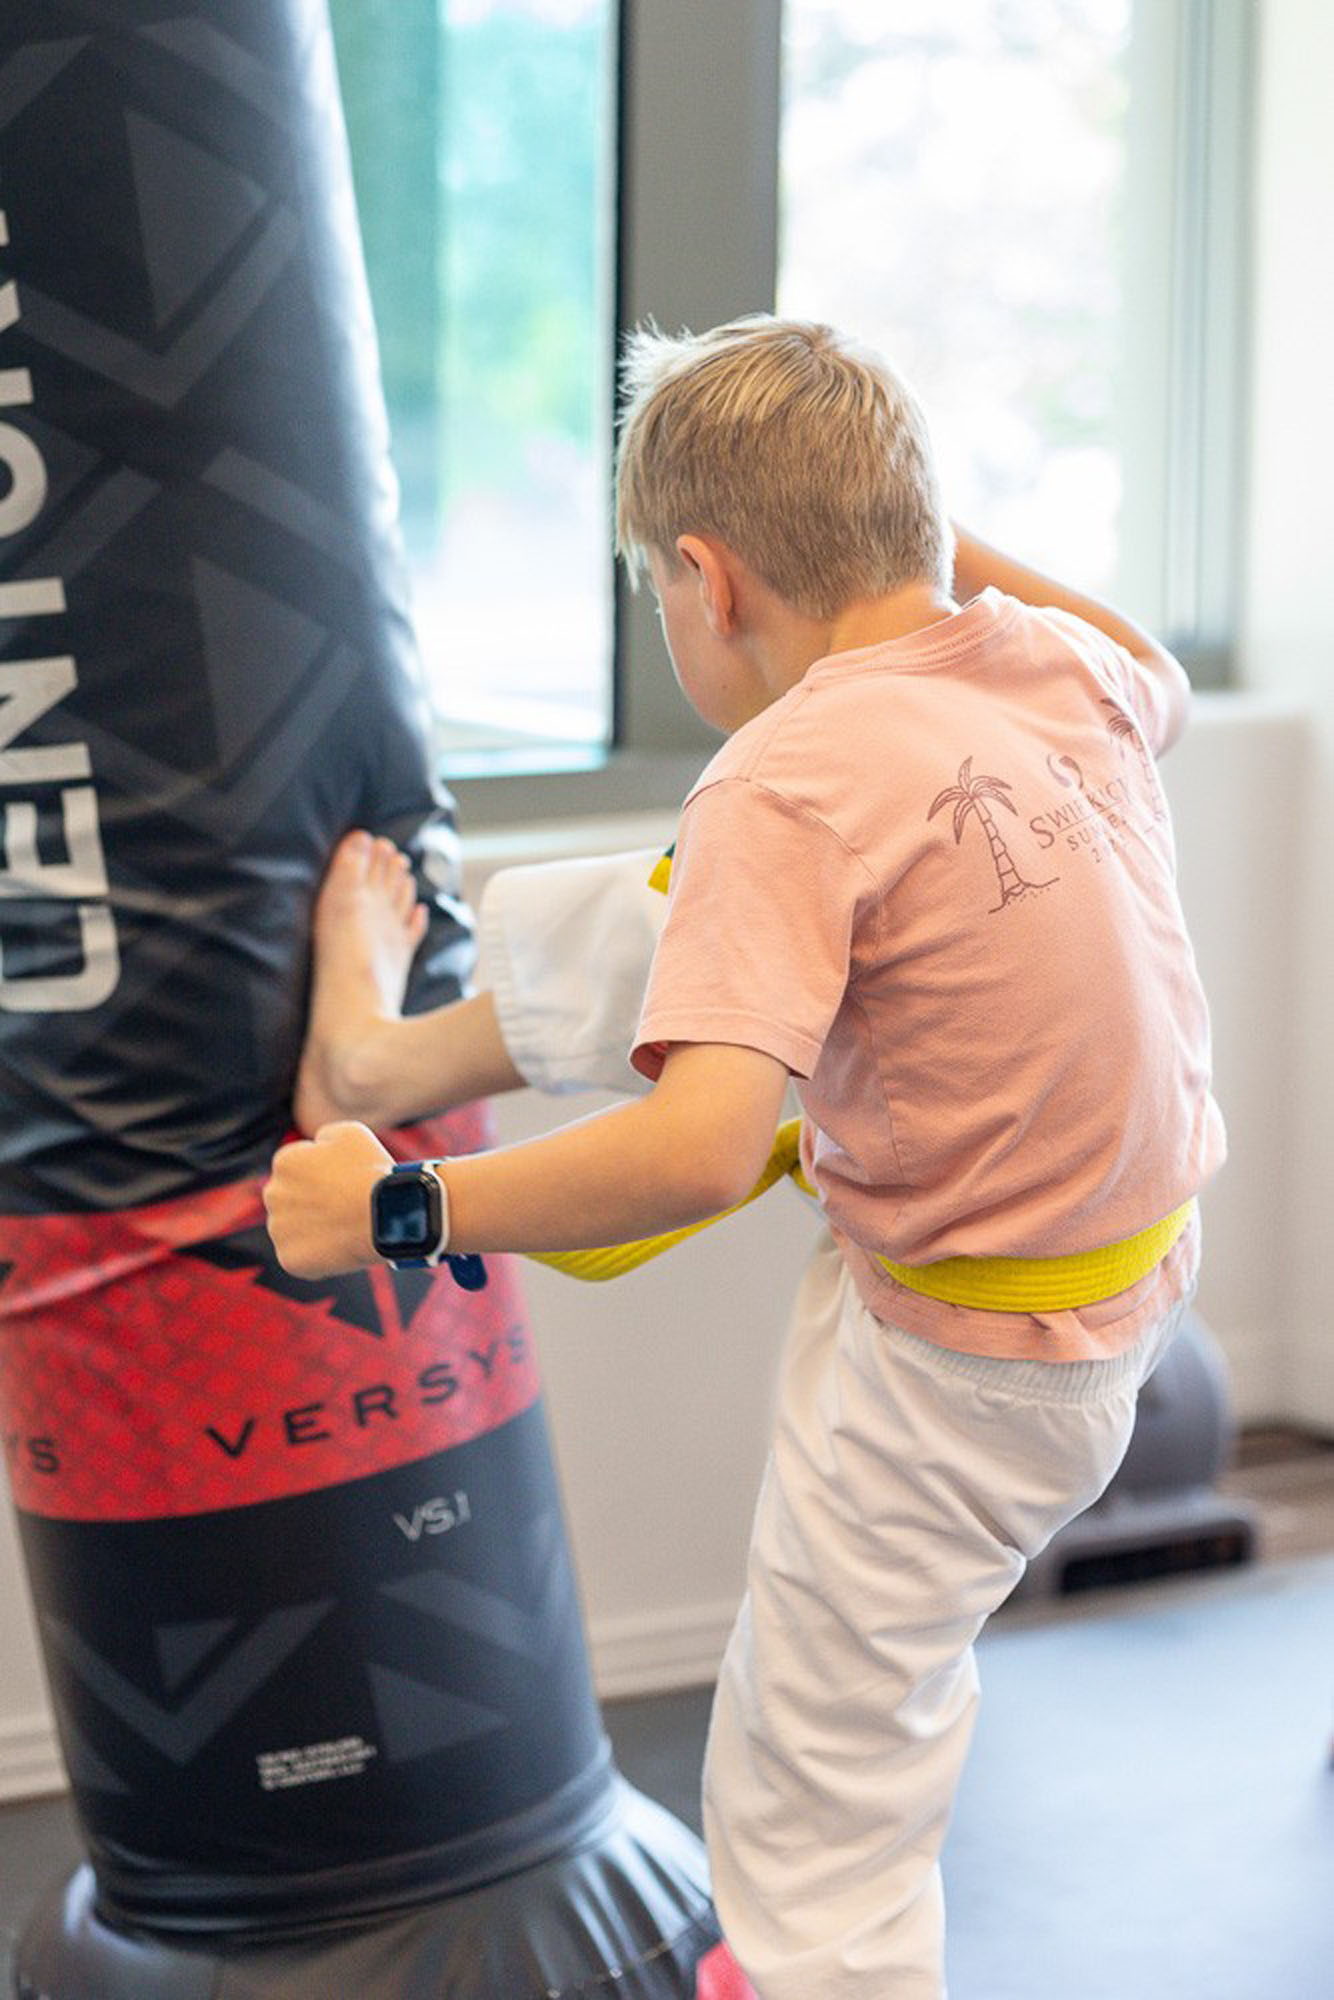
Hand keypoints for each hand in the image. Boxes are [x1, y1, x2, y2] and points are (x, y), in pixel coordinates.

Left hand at [263, 1120, 391, 1278]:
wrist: (383, 1214)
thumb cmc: (370, 1171)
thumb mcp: (350, 1133)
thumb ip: (324, 1137)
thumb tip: (316, 1145)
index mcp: (285, 1162)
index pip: (297, 1170)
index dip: (322, 1177)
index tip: (343, 1184)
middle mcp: (273, 1194)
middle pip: (290, 1200)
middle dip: (310, 1203)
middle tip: (343, 1208)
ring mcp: (278, 1229)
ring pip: (293, 1230)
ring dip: (312, 1230)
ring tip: (344, 1229)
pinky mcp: (288, 1259)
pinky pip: (300, 1257)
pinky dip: (317, 1256)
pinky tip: (340, 1248)